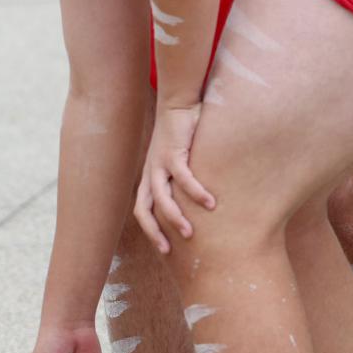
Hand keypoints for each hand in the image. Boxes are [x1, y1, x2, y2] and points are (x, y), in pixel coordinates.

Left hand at [134, 103, 215, 252]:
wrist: (179, 102)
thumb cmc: (183, 133)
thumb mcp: (180, 159)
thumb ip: (185, 178)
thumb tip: (202, 199)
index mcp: (149, 178)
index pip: (142, 210)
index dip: (150, 230)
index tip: (164, 248)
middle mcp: (150, 174)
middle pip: (144, 210)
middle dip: (154, 232)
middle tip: (168, 250)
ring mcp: (159, 164)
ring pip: (162, 198)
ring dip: (175, 217)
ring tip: (191, 233)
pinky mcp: (173, 153)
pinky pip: (183, 178)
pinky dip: (195, 192)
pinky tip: (211, 203)